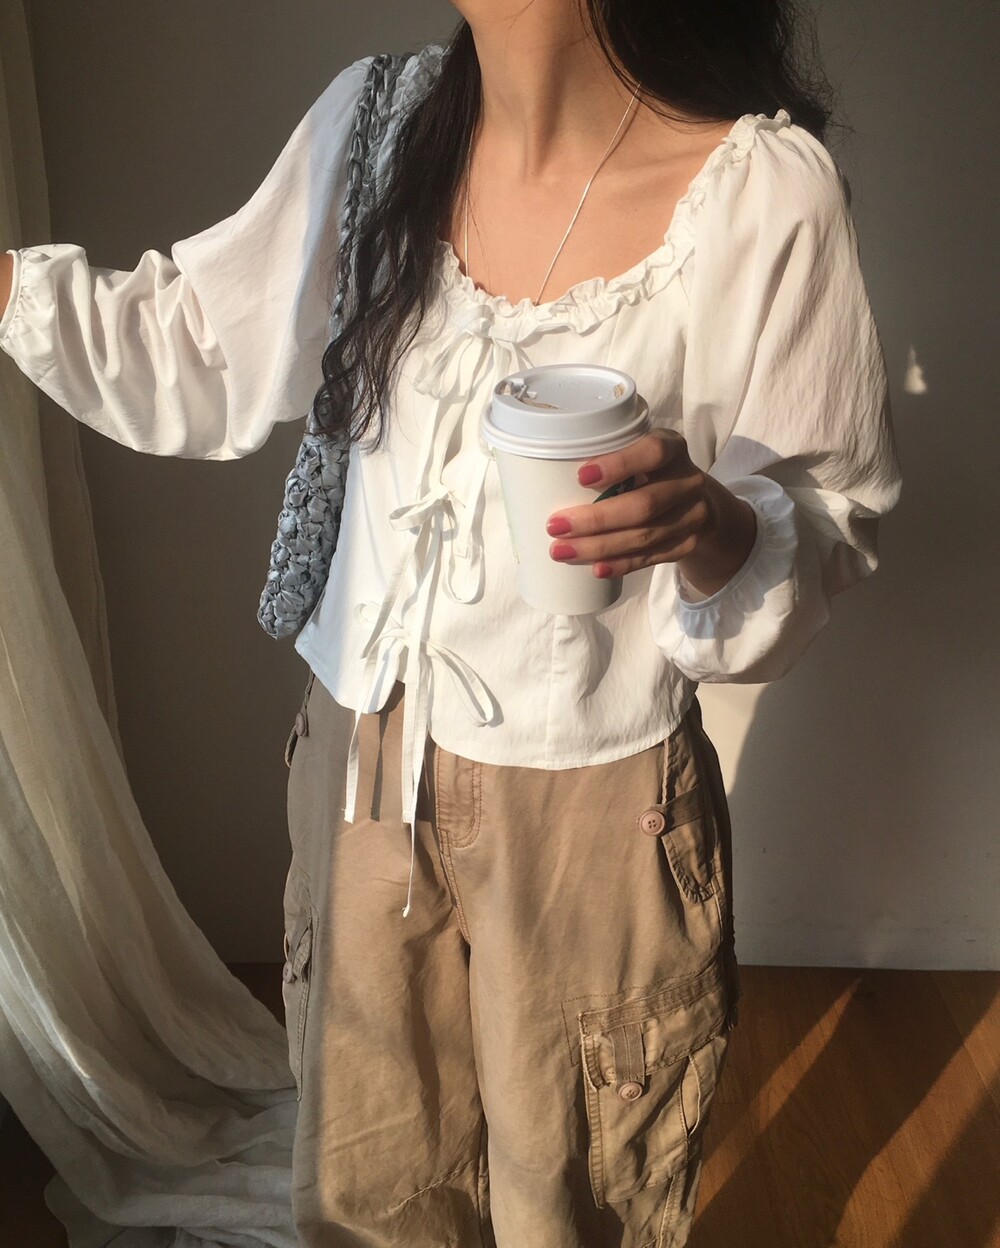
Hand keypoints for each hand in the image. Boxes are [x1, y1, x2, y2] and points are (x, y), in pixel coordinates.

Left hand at [545, 429, 756, 592]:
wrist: (697, 503)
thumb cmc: (648, 474)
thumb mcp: (637, 455)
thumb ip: (608, 460)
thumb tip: (542, 478)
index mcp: (671, 448)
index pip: (652, 452)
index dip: (619, 465)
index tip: (581, 477)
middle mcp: (688, 480)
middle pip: (644, 505)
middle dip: (596, 519)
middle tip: (555, 526)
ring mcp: (693, 515)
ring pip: (646, 536)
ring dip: (600, 547)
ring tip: (562, 551)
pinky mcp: (688, 543)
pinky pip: (652, 558)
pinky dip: (621, 564)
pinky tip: (596, 569)